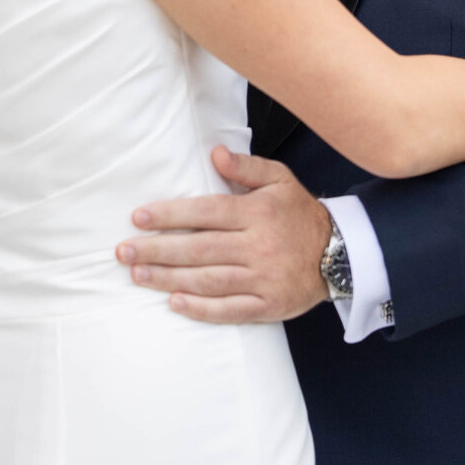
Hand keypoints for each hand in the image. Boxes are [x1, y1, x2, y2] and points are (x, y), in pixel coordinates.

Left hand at [116, 146, 331, 323]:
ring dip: (169, 278)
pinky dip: (200, 308)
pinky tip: (174, 302)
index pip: (206, 213)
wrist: (340, 255)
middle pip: (200, 249)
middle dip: (157, 250)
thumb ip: (247, 167)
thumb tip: (215, 154)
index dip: (170, 215)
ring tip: (138, 275)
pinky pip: (229, 310)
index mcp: (257, 213)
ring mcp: (263, 279)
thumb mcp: (280, 180)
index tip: (138, 218)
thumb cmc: (300, 214)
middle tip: (124, 251)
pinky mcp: (268, 306)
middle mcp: (259, 246)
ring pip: (209, 280)